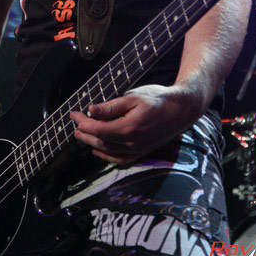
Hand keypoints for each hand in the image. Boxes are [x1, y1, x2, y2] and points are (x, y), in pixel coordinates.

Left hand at [70, 84, 197, 165]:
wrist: (181, 110)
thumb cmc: (158, 99)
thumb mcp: (133, 96)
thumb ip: (111, 106)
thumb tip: (91, 110)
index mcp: (128, 129)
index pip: (98, 129)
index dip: (83, 122)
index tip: (73, 113)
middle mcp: (133, 143)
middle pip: (101, 143)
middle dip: (84, 134)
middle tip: (74, 124)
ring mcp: (138, 150)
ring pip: (108, 152)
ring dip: (92, 145)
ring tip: (82, 135)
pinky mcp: (142, 152)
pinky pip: (120, 159)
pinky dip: (106, 156)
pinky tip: (98, 150)